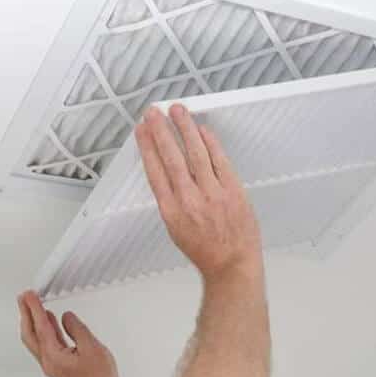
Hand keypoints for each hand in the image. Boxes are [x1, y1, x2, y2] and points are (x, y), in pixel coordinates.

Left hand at [16, 290, 124, 376]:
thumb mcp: (92, 347)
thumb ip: (76, 329)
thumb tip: (66, 317)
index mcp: (54, 357)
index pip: (41, 328)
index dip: (34, 309)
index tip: (29, 296)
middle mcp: (49, 361)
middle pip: (30, 334)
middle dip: (26, 314)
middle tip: (24, 297)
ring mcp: (52, 364)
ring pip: (36, 339)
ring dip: (33, 320)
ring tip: (31, 305)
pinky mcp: (58, 364)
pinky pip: (46, 343)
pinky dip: (44, 329)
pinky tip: (49, 320)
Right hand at [134, 103, 262, 280]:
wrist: (232, 265)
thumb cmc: (204, 250)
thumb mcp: (176, 229)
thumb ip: (171, 200)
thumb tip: (166, 170)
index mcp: (172, 211)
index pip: (155, 171)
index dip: (147, 147)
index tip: (142, 130)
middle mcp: (190, 200)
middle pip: (172, 158)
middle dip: (161, 132)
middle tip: (154, 112)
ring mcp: (213, 194)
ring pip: (196, 153)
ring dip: (185, 128)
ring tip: (177, 111)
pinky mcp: (233, 191)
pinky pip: (220, 161)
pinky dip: (210, 143)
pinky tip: (202, 130)